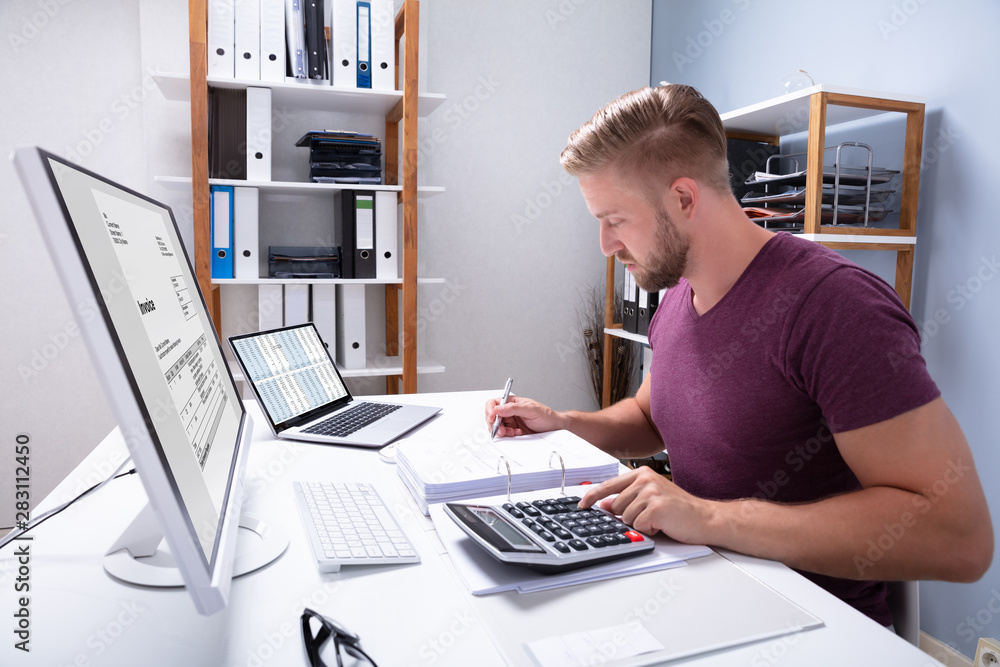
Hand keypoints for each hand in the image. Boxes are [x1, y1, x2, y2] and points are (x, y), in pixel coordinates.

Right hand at [484, 395, 565, 437]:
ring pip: (497, 426)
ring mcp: (511, 421)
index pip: (494, 402)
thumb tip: (498, 408)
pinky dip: (508, 435)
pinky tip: (517, 434)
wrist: (555, 428)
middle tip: (501, 430)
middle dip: (495, 424)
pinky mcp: (514, 431)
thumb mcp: (531, 410)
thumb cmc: (546, 416)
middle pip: (493, 416)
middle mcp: (510, 411)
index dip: (490, 409)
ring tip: (511, 432)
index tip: (492, 417)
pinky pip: (505, 434)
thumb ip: (514, 408)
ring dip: (502, 431)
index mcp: (512, 402)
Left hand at [579, 466, 714, 543]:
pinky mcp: (656, 508)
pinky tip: (662, 525)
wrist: (704, 518)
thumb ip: (627, 497)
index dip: (592, 496)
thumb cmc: (679, 509)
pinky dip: (649, 530)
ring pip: (625, 517)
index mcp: (642, 474)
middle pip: (615, 506)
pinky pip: (638, 526)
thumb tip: (604, 504)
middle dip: (628, 516)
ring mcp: (650, 493)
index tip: (582, 504)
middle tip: (650, 515)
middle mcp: (644, 480)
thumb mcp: (651, 497)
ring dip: (640, 523)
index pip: (609, 485)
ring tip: (658, 519)